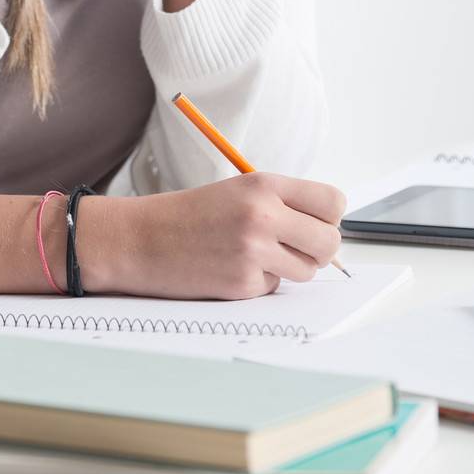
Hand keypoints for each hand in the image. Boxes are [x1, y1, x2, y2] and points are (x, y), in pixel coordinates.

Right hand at [124, 171, 345, 300]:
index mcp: (264, 185)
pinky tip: (231, 268)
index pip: (332, 202)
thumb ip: (282, 205)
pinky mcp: (243, 284)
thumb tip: (327, 231)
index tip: (315, 222)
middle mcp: (263, 216)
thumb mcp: (238, 192)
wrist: (140, 239)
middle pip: (330, 241)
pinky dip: (259, 282)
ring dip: (289, 268)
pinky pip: (274, 288)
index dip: (328, 216)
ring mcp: (253, 252)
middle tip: (297, 247)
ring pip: (308, 269)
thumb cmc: (189, 215)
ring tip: (256, 255)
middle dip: (319, 249)